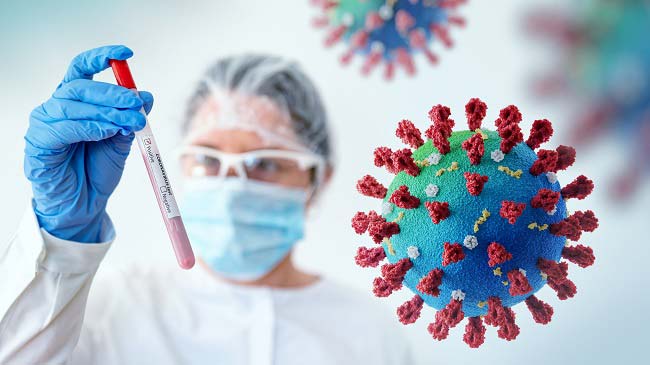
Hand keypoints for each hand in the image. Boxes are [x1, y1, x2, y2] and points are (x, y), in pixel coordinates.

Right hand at [24, 45, 153, 242]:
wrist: (84, 205)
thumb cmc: (97, 171)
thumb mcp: (121, 141)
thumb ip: (130, 119)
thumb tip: (146, 96)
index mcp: (75, 103)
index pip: (82, 70)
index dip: (101, 58)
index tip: (125, 54)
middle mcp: (56, 109)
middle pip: (80, 87)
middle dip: (112, 92)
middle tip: (136, 102)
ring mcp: (44, 125)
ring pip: (72, 105)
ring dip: (106, 111)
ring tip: (129, 120)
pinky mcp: (38, 145)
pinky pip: (63, 129)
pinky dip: (88, 126)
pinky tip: (107, 131)